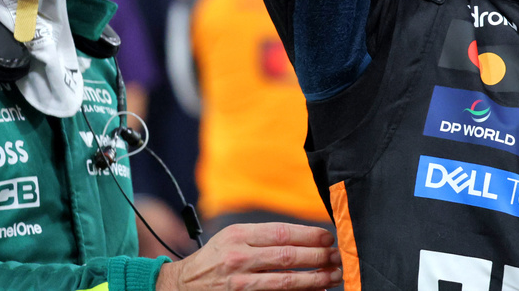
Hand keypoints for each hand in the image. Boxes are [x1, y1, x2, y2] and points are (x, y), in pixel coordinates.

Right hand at [155, 223, 340, 290]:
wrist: (181, 286)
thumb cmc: (214, 258)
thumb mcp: (233, 237)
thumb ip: (265, 236)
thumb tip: (305, 238)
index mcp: (239, 236)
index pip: (283, 233)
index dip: (310, 236)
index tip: (329, 238)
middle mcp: (239, 258)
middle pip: (288, 256)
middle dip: (318, 257)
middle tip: (338, 257)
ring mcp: (239, 283)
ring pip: (285, 281)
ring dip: (314, 279)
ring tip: (333, 276)